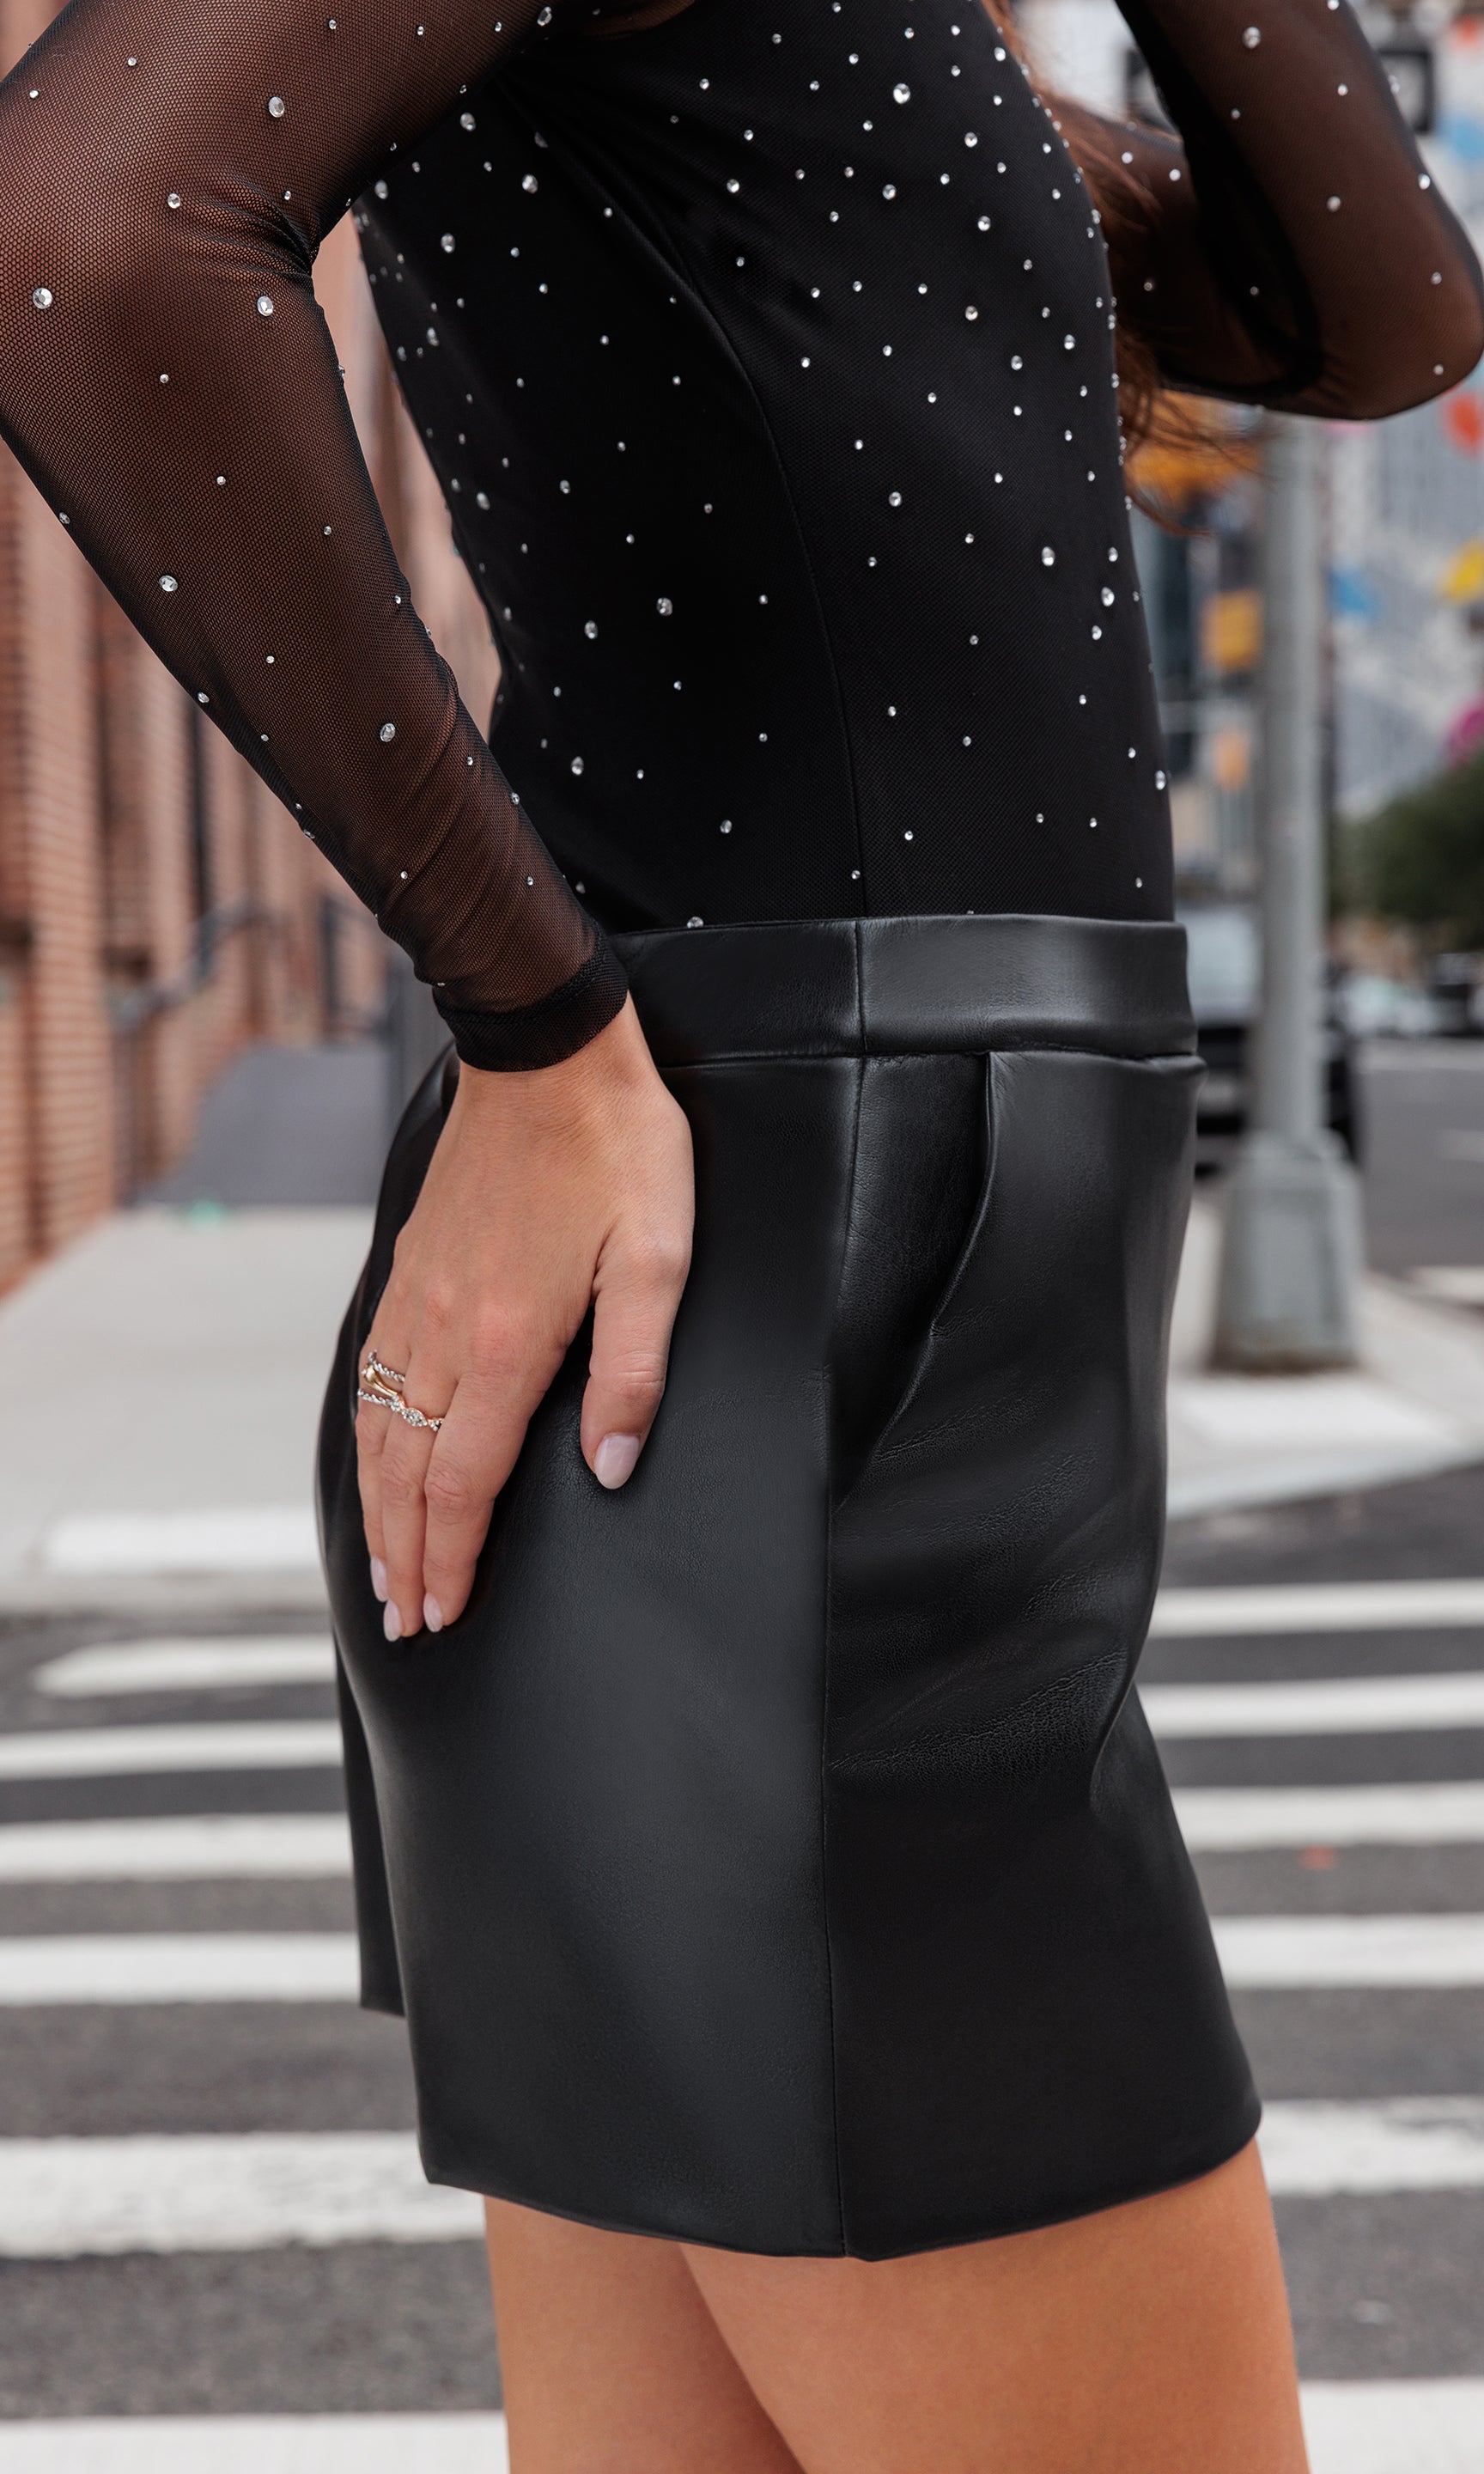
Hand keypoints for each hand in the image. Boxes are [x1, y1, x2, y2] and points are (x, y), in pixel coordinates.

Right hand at [356, 997, 693, 1639]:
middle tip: (406, 1619)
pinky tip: (371, 1459)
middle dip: (405, 1555)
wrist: (547, 1055)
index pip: (466, 1482)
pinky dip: (365, 1438)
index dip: (453, 1558)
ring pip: (380, 1429)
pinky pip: (372, 1374)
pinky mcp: (411, 1268)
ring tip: (383, 1567)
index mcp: (508, 1341)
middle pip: (409, 1472)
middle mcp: (447, 1330)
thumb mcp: (657, 1260)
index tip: (442, 1613)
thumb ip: (634, 1372)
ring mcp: (419, 1298)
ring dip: (378, 1509)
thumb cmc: (615, 1150)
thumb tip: (611, 1467)